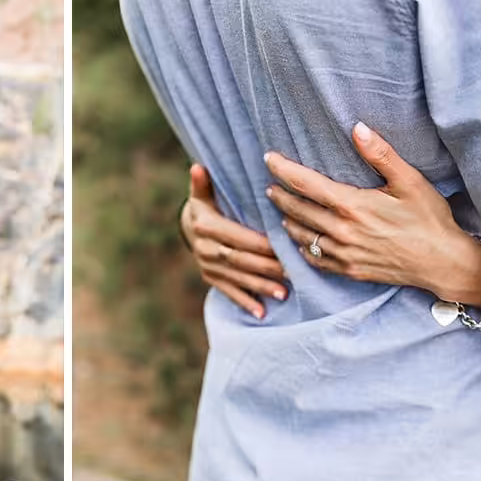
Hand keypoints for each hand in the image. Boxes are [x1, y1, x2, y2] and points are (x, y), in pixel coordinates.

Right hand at [183, 163, 287, 318]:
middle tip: (292, 274)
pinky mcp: (210, 278)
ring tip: (284, 294)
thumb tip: (198, 166)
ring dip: (260, 286)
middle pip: (239, 260)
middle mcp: (204, 249)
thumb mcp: (204, 194)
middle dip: (266, 268)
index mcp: (205, 226)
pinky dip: (245, 303)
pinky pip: (229, 292)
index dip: (258, 243)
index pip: (236, 236)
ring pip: (237, 278)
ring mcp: (207, 266)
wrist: (188, 226)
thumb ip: (204, 184)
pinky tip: (262, 314)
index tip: (281, 247)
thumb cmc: (206, 205)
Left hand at [264, 122, 480, 307]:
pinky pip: (314, 260)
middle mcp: (341, 231)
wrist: (442, 263)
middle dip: (280, 196)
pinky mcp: (348, 271)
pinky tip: (300, 241)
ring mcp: (343, 254)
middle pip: (297, 210)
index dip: (283, 169)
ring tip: (281, 210)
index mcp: (353, 205)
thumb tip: (357, 128)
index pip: (306, 184)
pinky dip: (302, 248)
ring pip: (301, 236)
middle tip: (269, 185)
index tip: (268, 158)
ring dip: (288, 220)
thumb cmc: (429, 218)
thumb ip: (381, 154)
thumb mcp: (410, 181)